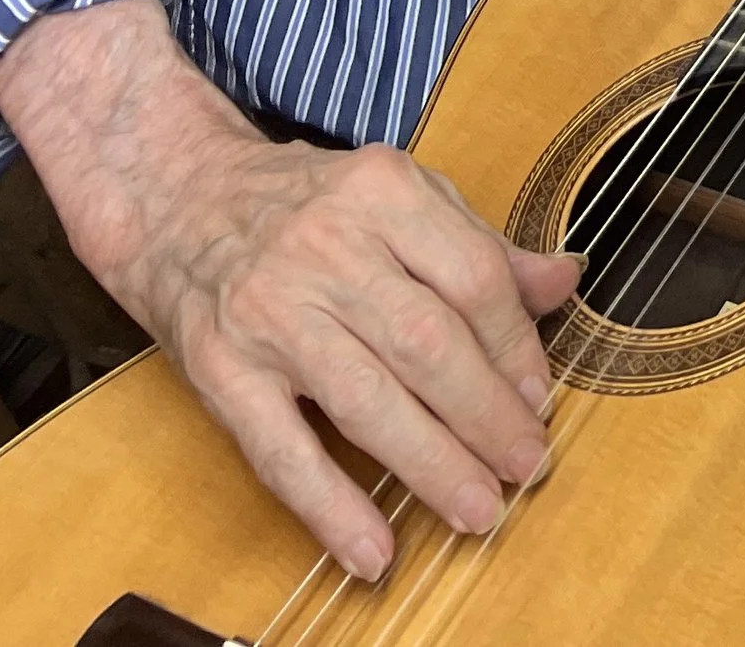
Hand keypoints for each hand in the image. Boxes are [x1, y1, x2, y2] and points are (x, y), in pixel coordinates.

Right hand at [0, 0, 577, 577]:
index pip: (472, 279)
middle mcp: (329, 248)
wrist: (179, 198)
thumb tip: (566, 282)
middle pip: (428, 344)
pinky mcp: (221, 371)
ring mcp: (271, 313)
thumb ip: (479, 242)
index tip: (540, 398)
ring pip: (367, 400)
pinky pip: (281, 450)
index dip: (516, 348)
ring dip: (432, 465)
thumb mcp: (398, 195)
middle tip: (528, 467)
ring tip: (480, 511)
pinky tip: (373, 550)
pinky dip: (331, 505)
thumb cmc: (306, 202)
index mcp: (383, 193)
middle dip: (488, 416)